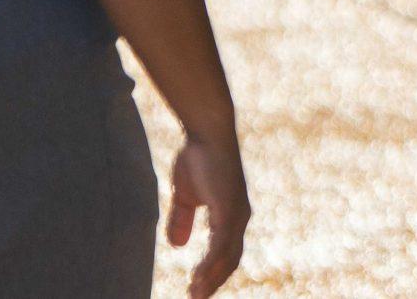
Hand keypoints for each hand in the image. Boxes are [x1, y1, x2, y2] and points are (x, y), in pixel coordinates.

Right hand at [168, 131, 248, 297]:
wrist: (207, 134)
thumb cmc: (198, 159)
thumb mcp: (185, 196)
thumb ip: (182, 219)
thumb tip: (178, 244)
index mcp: (230, 216)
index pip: (226, 254)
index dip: (213, 273)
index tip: (197, 291)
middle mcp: (238, 218)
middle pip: (229, 261)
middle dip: (213, 283)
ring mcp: (236, 213)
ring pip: (227, 257)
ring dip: (211, 278)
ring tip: (195, 295)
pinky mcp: (230, 207)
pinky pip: (222, 242)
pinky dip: (212, 262)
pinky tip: (200, 276)